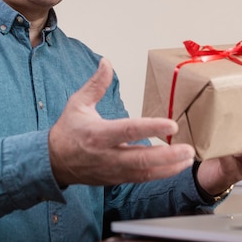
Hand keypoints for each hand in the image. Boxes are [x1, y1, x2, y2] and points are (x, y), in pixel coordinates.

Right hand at [48, 58, 195, 186]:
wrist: (52, 162)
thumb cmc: (68, 131)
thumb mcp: (78, 103)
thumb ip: (96, 84)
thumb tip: (106, 62)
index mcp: (97, 134)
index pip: (128, 130)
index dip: (151, 128)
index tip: (172, 125)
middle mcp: (106, 155)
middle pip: (141, 158)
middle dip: (168, 156)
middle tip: (189, 150)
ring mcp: (112, 170)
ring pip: (144, 172)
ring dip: (169, 168)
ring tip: (189, 159)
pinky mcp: (115, 179)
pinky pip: (140, 179)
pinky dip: (159, 174)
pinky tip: (175, 167)